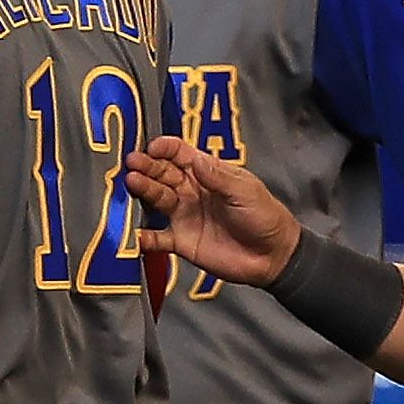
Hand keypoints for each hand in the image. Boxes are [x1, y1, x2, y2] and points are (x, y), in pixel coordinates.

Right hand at [126, 137, 303, 288]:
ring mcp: (184, 215)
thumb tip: (194, 160)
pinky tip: (133, 232)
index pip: (181, 154)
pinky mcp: (180, 241)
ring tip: (132, 183)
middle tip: (133, 162)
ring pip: (157, 199)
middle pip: (163, 174)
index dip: (166, 148)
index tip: (152, 147)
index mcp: (208, 173)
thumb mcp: (244, 191)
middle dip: (147, 166)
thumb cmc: (264, 217)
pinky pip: (156, 238)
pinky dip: (143, 237)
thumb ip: (218, 178)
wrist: (271, 256)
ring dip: (143, 191)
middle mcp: (191, 191)